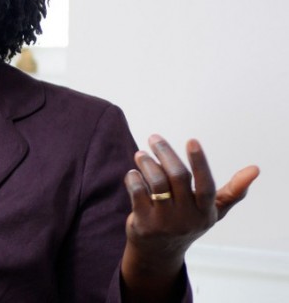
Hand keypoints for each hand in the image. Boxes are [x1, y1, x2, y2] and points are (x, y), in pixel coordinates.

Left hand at [120, 134, 259, 300]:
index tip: (192, 140)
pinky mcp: (144, 224)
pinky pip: (138, 193)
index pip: (205, 185)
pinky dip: (134, 178)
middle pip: (178, 177)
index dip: (200, 162)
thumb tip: (256, 169)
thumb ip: (233, 191)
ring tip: (141, 154)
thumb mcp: (212, 211)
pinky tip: (133, 173)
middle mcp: (187, 218)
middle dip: (165, 153)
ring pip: (156, 183)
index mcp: (206, 212)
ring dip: (147, 164)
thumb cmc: (189, 222)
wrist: (159, 252)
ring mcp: (165, 222)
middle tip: (154, 138)